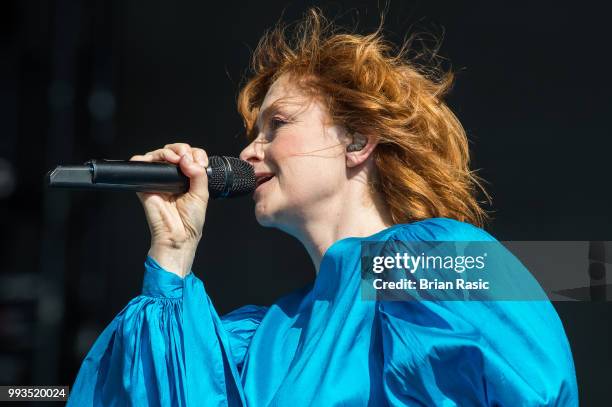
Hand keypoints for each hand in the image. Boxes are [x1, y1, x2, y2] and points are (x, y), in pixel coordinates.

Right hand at [130, 143, 208, 276]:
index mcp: (187, 178)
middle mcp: (172, 177)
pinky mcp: (145, 184)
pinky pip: (140, 165)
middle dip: (181, 149)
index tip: (200, 162)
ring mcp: (158, 179)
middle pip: (174, 151)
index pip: (190, 156)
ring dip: (168, 152)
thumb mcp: (202, 194)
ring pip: (158, 154)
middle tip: (186, 159)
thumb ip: (198, 174)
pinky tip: (158, 163)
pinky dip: (144, 159)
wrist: (178, 236)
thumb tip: (188, 159)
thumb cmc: (190, 221)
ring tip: (176, 160)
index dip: (195, 154)